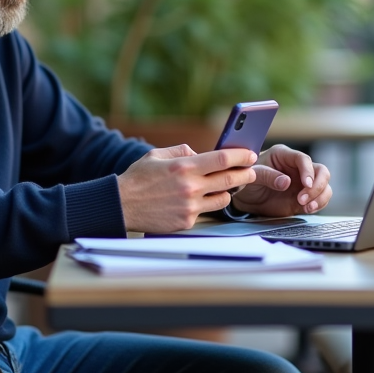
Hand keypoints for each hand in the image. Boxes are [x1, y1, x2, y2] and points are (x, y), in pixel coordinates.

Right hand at [117, 145, 259, 233]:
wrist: (122, 205)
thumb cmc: (138, 179)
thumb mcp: (157, 155)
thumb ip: (181, 151)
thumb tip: (200, 153)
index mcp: (184, 167)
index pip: (222, 159)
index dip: (241, 155)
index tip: (250, 154)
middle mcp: (190, 187)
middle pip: (230, 179)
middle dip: (246, 174)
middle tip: (251, 170)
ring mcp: (190, 206)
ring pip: (223, 198)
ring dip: (227, 191)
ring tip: (224, 186)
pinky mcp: (187, 221)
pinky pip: (206, 211)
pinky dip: (205, 204)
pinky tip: (198, 200)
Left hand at [230, 144, 332, 217]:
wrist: (244, 198)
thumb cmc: (246, 180)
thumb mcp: (252, 176)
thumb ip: (267, 176)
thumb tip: (287, 182)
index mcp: (284, 155)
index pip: (303, 159)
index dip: (308, 171)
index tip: (307, 184)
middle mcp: (297, 167)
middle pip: (321, 171)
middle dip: (318, 185)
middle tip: (304, 199)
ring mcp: (303, 183)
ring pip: (324, 185)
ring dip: (320, 197)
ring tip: (306, 207)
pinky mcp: (305, 197)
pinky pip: (320, 198)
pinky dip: (319, 204)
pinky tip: (308, 209)